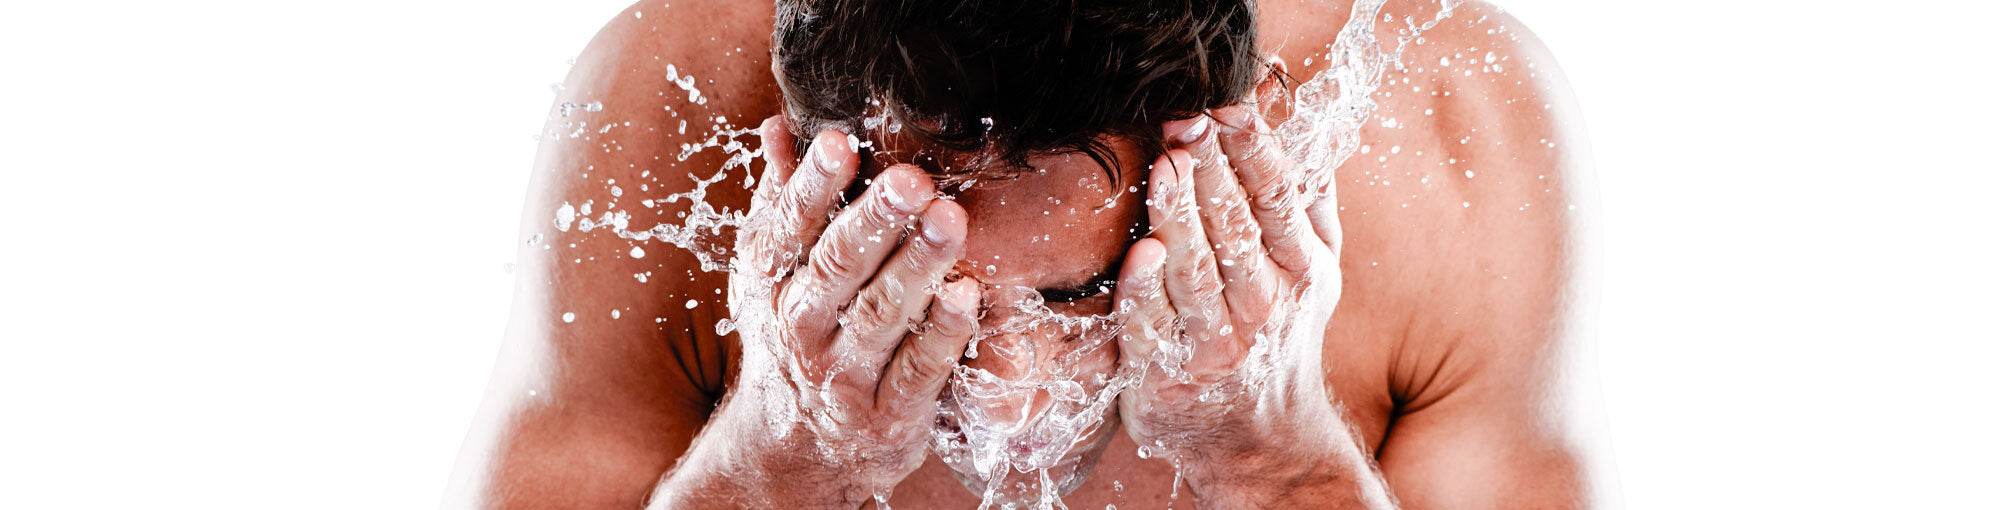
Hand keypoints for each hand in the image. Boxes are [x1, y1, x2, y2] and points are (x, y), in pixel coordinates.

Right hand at [655, 117, 979, 507]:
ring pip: (882, 315)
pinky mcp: (889, 414)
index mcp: (775, 283)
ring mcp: (845, 375)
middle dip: (875, 221)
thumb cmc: (794, 336)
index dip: (814, 185)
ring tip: (950, 219)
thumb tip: (779, 127)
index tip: (841, 142)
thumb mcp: (771, 273)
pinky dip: (943, 334)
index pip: (793, 227)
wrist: (792, 449)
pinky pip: (919, 370)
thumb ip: (781, 201)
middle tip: (910, 180)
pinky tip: (967, 295)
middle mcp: (803, 327)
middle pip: (839, 267)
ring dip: (918, 266)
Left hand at [1113, 102, 1386, 505]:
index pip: (1276, 197)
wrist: (1261, 443)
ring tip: (1165, 167)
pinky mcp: (1168, 377)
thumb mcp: (1314, 278)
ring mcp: (1217, 345)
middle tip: (1185, 119)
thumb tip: (1322, 135)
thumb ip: (1311, 208)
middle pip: (1236, 226)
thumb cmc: (1279, 341)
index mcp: (1299, 270)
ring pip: (1198, 272)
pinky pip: (1153, 328)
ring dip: (1180, 217)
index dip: (1254, 149)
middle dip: (1210, 169)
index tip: (1229, 104)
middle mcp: (1264, 306)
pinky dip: (1147, 292)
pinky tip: (1141, 253)